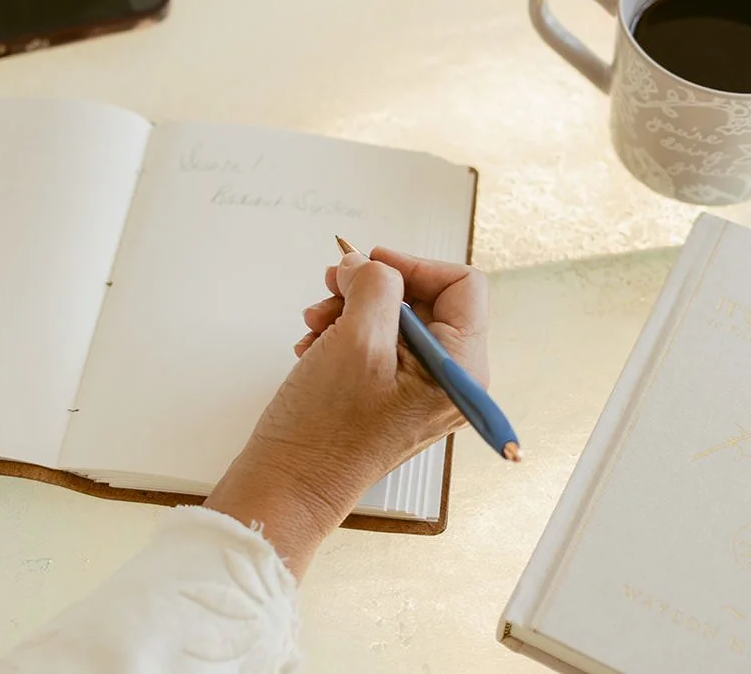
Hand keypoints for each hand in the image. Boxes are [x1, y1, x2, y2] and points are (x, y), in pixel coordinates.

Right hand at [205, 247, 487, 574]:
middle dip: (372, 288)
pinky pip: (377, 345)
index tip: (368, 263)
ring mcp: (422, 391)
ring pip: (394, 319)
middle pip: (425, 299)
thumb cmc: (326, 430)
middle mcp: (451, 380)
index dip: (413, 264)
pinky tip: (315, 345)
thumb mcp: (357, 339)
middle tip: (330, 287)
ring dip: (351, 309)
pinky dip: (344, 334)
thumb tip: (368, 264)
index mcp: (461, 368)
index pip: (462, 284)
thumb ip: (375, 285)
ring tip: (315, 322)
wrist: (289, 486)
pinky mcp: (393, 398)